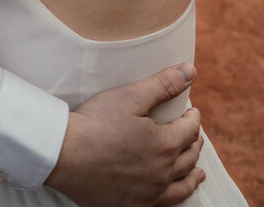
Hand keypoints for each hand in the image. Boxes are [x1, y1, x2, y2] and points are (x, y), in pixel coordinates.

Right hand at [45, 65, 204, 206]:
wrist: (66, 155)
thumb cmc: (96, 123)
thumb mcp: (130, 96)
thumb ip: (163, 84)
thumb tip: (190, 71)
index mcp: (164, 145)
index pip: (189, 130)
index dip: (193, 118)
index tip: (191, 111)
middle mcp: (162, 173)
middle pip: (188, 156)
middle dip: (194, 141)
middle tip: (193, 133)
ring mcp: (150, 193)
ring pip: (182, 184)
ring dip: (192, 172)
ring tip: (197, 168)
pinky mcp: (135, 205)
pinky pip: (166, 203)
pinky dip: (178, 195)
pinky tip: (176, 192)